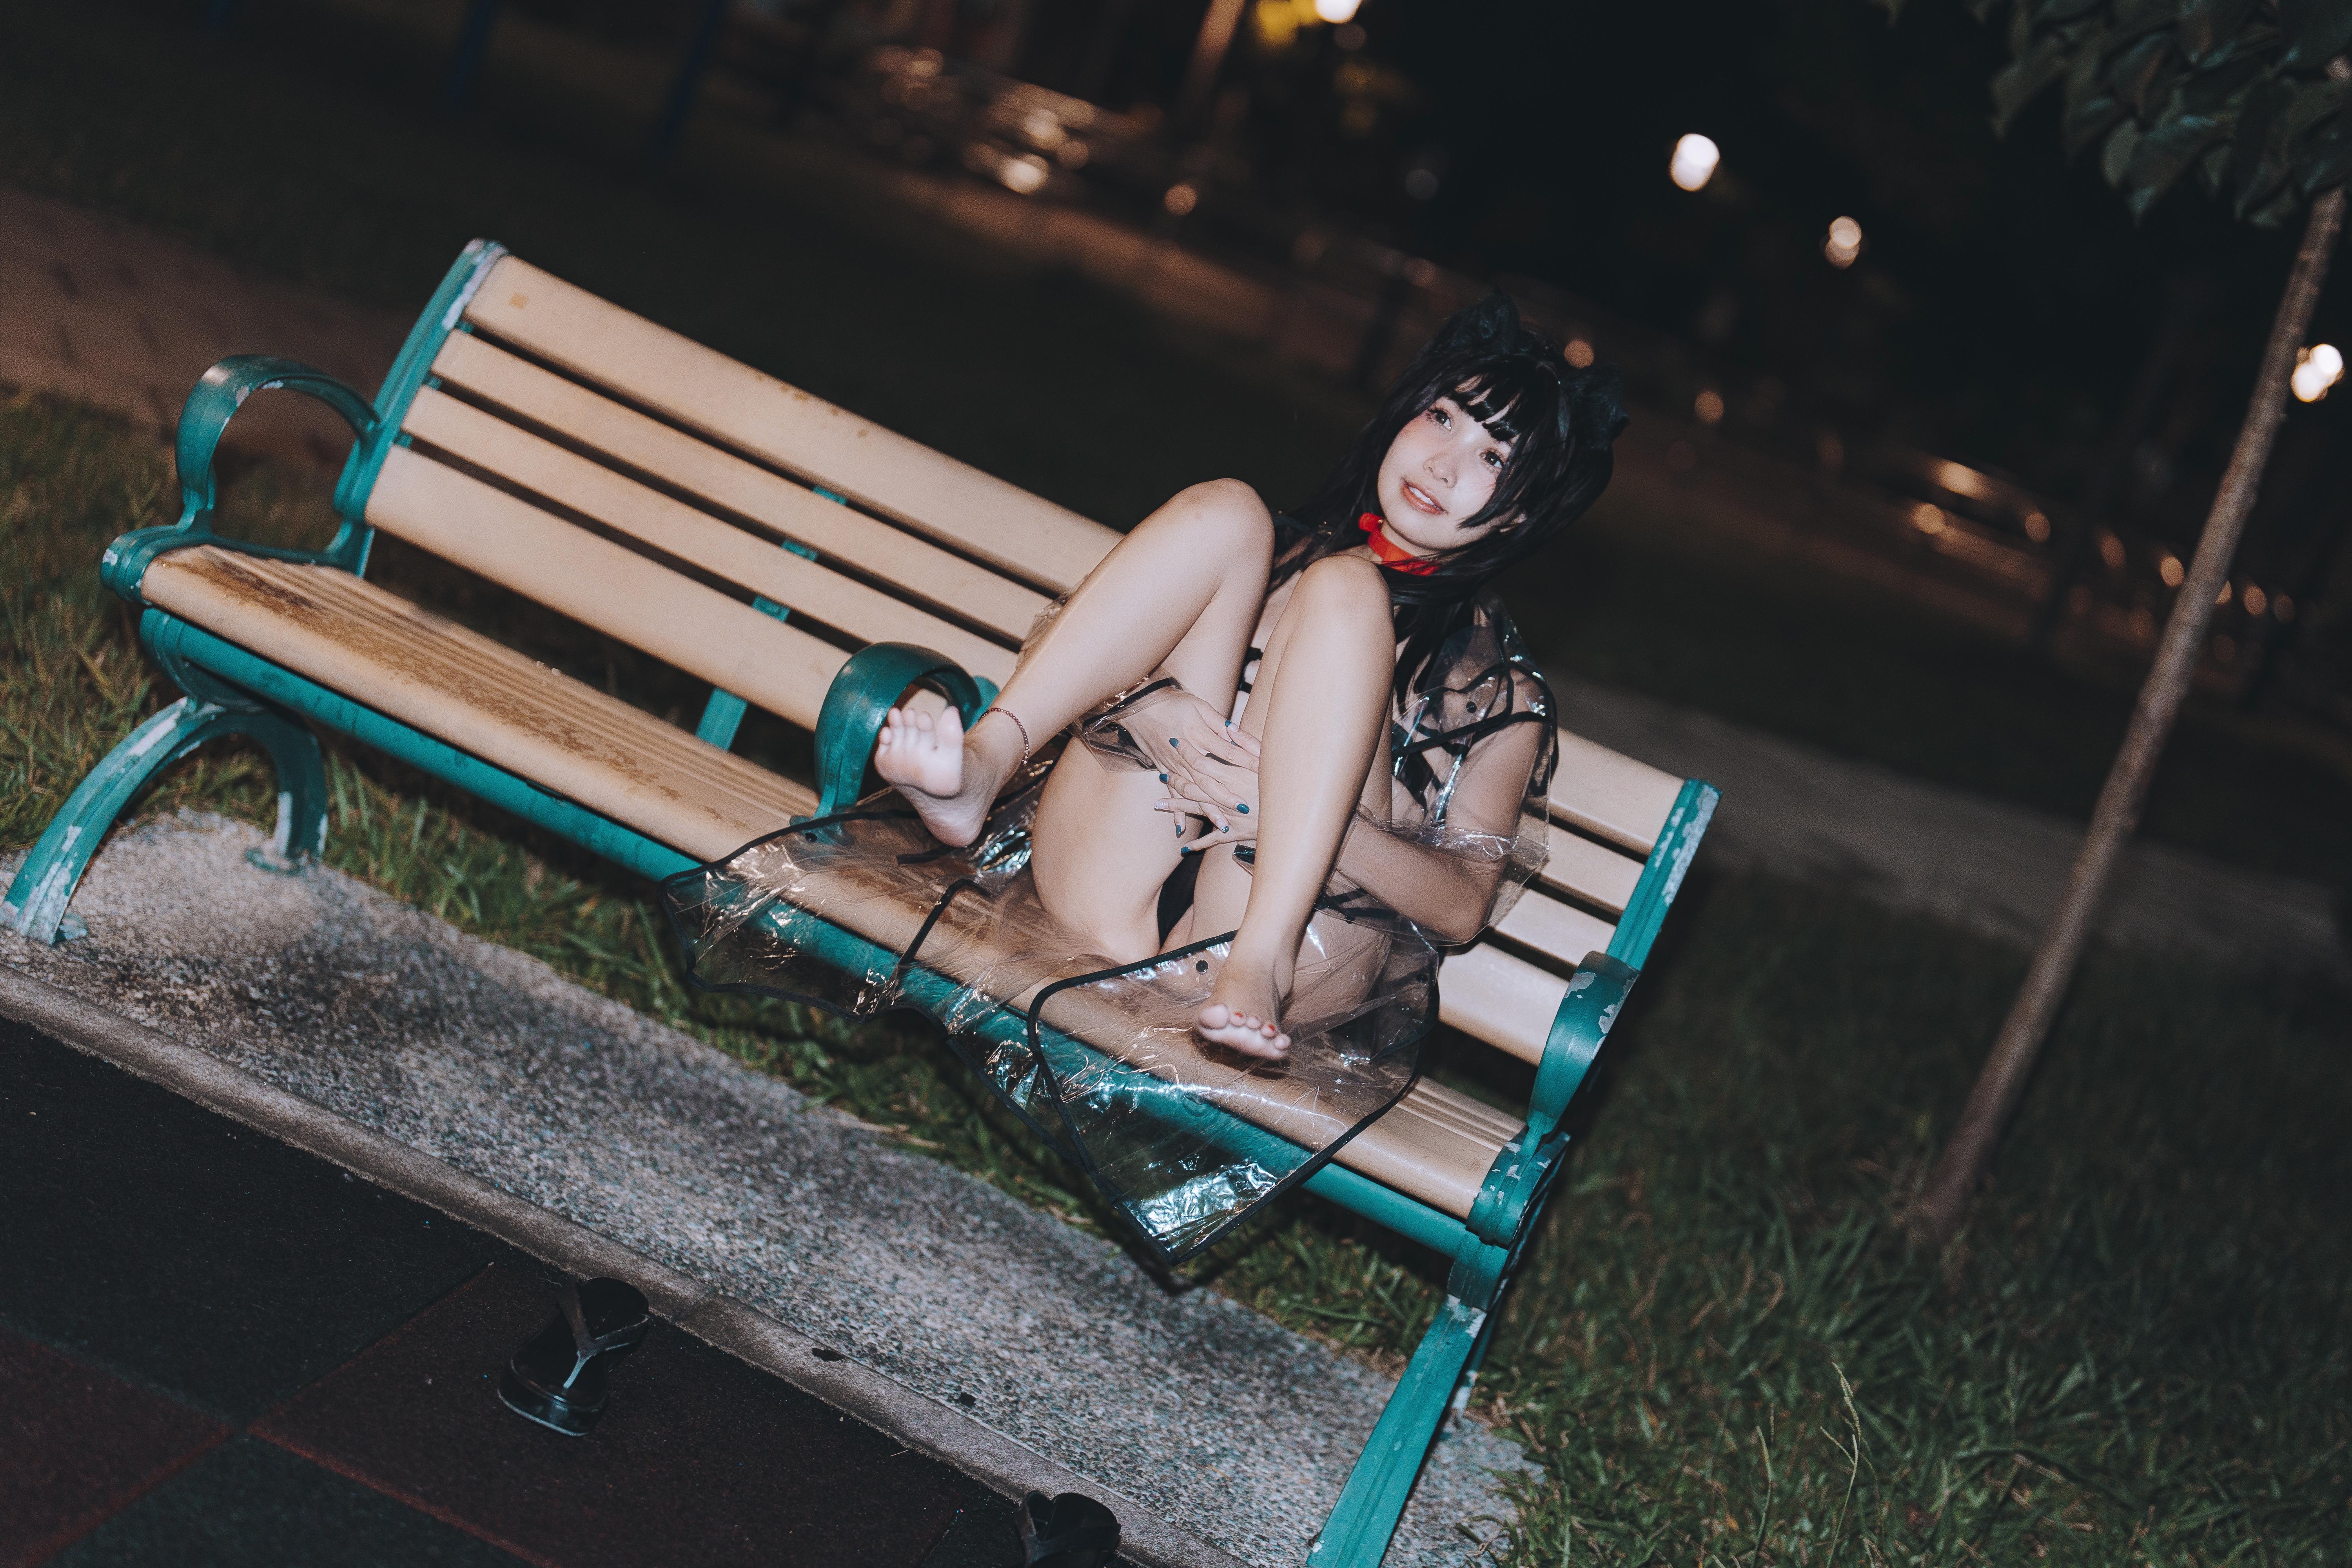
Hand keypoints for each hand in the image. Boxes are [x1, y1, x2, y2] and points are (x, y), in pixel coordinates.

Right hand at [1131, 691, 1259, 830]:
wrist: (1139, 706)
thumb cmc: (1173, 702)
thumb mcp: (1198, 705)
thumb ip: (1218, 721)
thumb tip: (1236, 731)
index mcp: (1198, 735)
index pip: (1228, 751)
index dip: (1246, 761)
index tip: (1262, 771)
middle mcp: (1186, 754)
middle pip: (1210, 779)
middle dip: (1226, 796)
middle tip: (1244, 808)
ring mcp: (1173, 765)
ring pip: (1193, 791)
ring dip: (1207, 809)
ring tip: (1222, 824)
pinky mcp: (1164, 769)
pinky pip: (1172, 793)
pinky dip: (1175, 811)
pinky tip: (1181, 827)